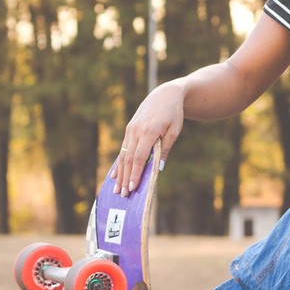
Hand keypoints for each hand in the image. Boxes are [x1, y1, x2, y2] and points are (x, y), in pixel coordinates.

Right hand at [113, 80, 185, 195]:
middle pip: (129, 159)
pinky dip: (119, 163)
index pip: (140, 157)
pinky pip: (123, 149)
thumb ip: (165, 149)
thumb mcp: (174, 131)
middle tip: (123, 194)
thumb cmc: (173, 114)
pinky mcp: (129, 130)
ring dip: (120, 173)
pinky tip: (115, 175)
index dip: (135, 174)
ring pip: (123, 155)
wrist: (165, 95)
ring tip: (117, 189)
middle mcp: (136, 131)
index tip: (132, 188)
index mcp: (148, 131)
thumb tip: (158, 169)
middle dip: (126, 178)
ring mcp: (130, 130)